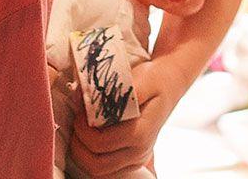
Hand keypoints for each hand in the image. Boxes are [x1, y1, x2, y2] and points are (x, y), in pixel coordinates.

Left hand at [68, 59, 180, 175]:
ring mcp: (137, 159)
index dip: (83, 128)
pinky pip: (105, 171)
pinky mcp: (133, 160)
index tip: (80, 110)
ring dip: (82, 153)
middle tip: (78, 122)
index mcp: (141, 133)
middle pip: (96, 164)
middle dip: (78, 145)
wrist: (169, 84)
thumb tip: (87, 99)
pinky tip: (89, 140)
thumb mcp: (140, 78)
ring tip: (81, 130)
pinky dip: (91, 158)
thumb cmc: (153, 79)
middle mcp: (140, 151)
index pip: (100, 143)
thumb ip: (116, 91)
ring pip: (98, 171)